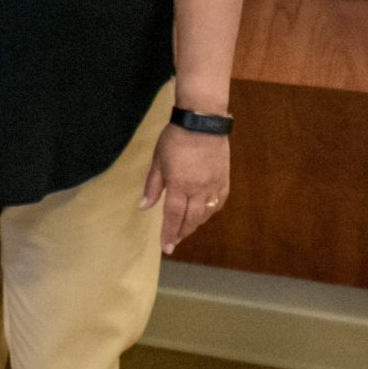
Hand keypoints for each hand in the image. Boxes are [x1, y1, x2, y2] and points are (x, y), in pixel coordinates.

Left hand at [141, 125, 230, 253]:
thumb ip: (152, 186)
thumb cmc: (175, 139)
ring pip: (206, 213)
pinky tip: (204, 214)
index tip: (166, 247)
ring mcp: (214, 185)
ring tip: (185, 230)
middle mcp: (198, 189)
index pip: (173, 216)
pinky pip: (219, 202)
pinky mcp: (224, 179)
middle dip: (181, 233)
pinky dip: (211, 212)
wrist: (203, 121)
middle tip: (174, 242)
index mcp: (179, 185)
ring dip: (195, 224)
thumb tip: (144, 207)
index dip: (169, 233)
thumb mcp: (158, 161)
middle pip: (191, 219)